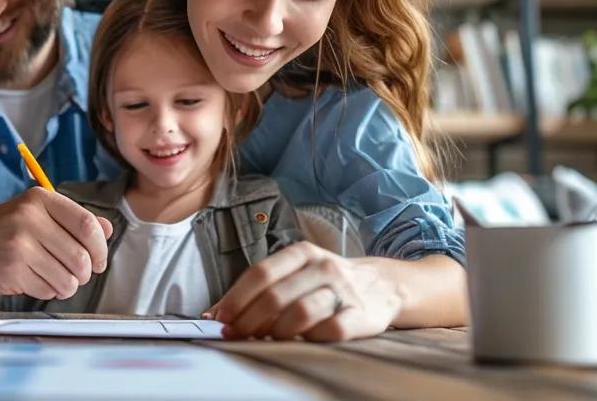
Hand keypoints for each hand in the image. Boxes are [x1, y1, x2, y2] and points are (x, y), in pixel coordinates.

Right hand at [0, 187, 112, 299]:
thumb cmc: (6, 229)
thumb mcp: (38, 213)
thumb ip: (74, 220)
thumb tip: (107, 230)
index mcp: (40, 199)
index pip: (87, 225)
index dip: (100, 248)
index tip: (99, 260)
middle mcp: (29, 219)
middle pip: (81, 257)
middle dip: (84, 273)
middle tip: (77, 274)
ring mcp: (18, 245)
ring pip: (67, 279)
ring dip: (67, 286)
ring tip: (55, 278)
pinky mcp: (11, 270)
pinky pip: (47, 290)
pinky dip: (48, 291)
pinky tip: (35, 280)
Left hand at [206, 242, 401, 341]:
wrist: (382, 286)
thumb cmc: (325, 283)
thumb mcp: (296, 273)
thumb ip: (260, 289)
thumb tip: (215, 314)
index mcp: (302, 253)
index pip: (260, 274)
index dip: (234, 299)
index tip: (218, 319)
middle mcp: (323, 266)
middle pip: (275, 295)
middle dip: (248, 320)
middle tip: (234, 335)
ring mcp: (343, 290)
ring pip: (300, 312)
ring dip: (275, 331)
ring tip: (263, 339)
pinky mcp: (360, 315)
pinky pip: (330, 330)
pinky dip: (308, 339)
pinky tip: (299, 342)